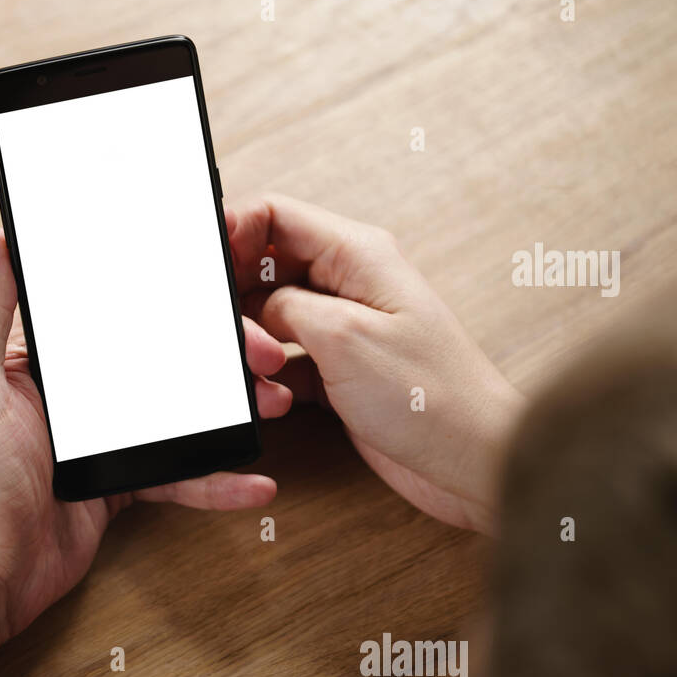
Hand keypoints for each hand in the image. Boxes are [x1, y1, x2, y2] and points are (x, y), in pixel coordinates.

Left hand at [0, 225, 291, 647]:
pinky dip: (214, 482)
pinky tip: (254, 483)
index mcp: (39, 360)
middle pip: (158, 361)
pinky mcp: (117, 488)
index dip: (165, 299)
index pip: (112, 315)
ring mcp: (98, 442)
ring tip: (274, 407)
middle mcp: (73, 395)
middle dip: (216, 355)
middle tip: (265, 357)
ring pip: (176, 415)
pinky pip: (175, 477)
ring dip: (228, 411)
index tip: (217, 288)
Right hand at [225, 193, 523, 533]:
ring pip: (269, 316)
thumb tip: (254, 304)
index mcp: (357, 255)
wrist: (472, 462)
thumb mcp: (343, 337)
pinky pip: (283, 359)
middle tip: (229, 336)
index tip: (204, 267)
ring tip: (260, 373)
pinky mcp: (339, 370)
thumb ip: (285, 306)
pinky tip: (274, 399)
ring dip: (252, 345)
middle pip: (265, 266)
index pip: (275, 215)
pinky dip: (269, 377)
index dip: (233, 233)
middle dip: (237, 300)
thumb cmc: (430, 397)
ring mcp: (344, 328)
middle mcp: (350, 284)